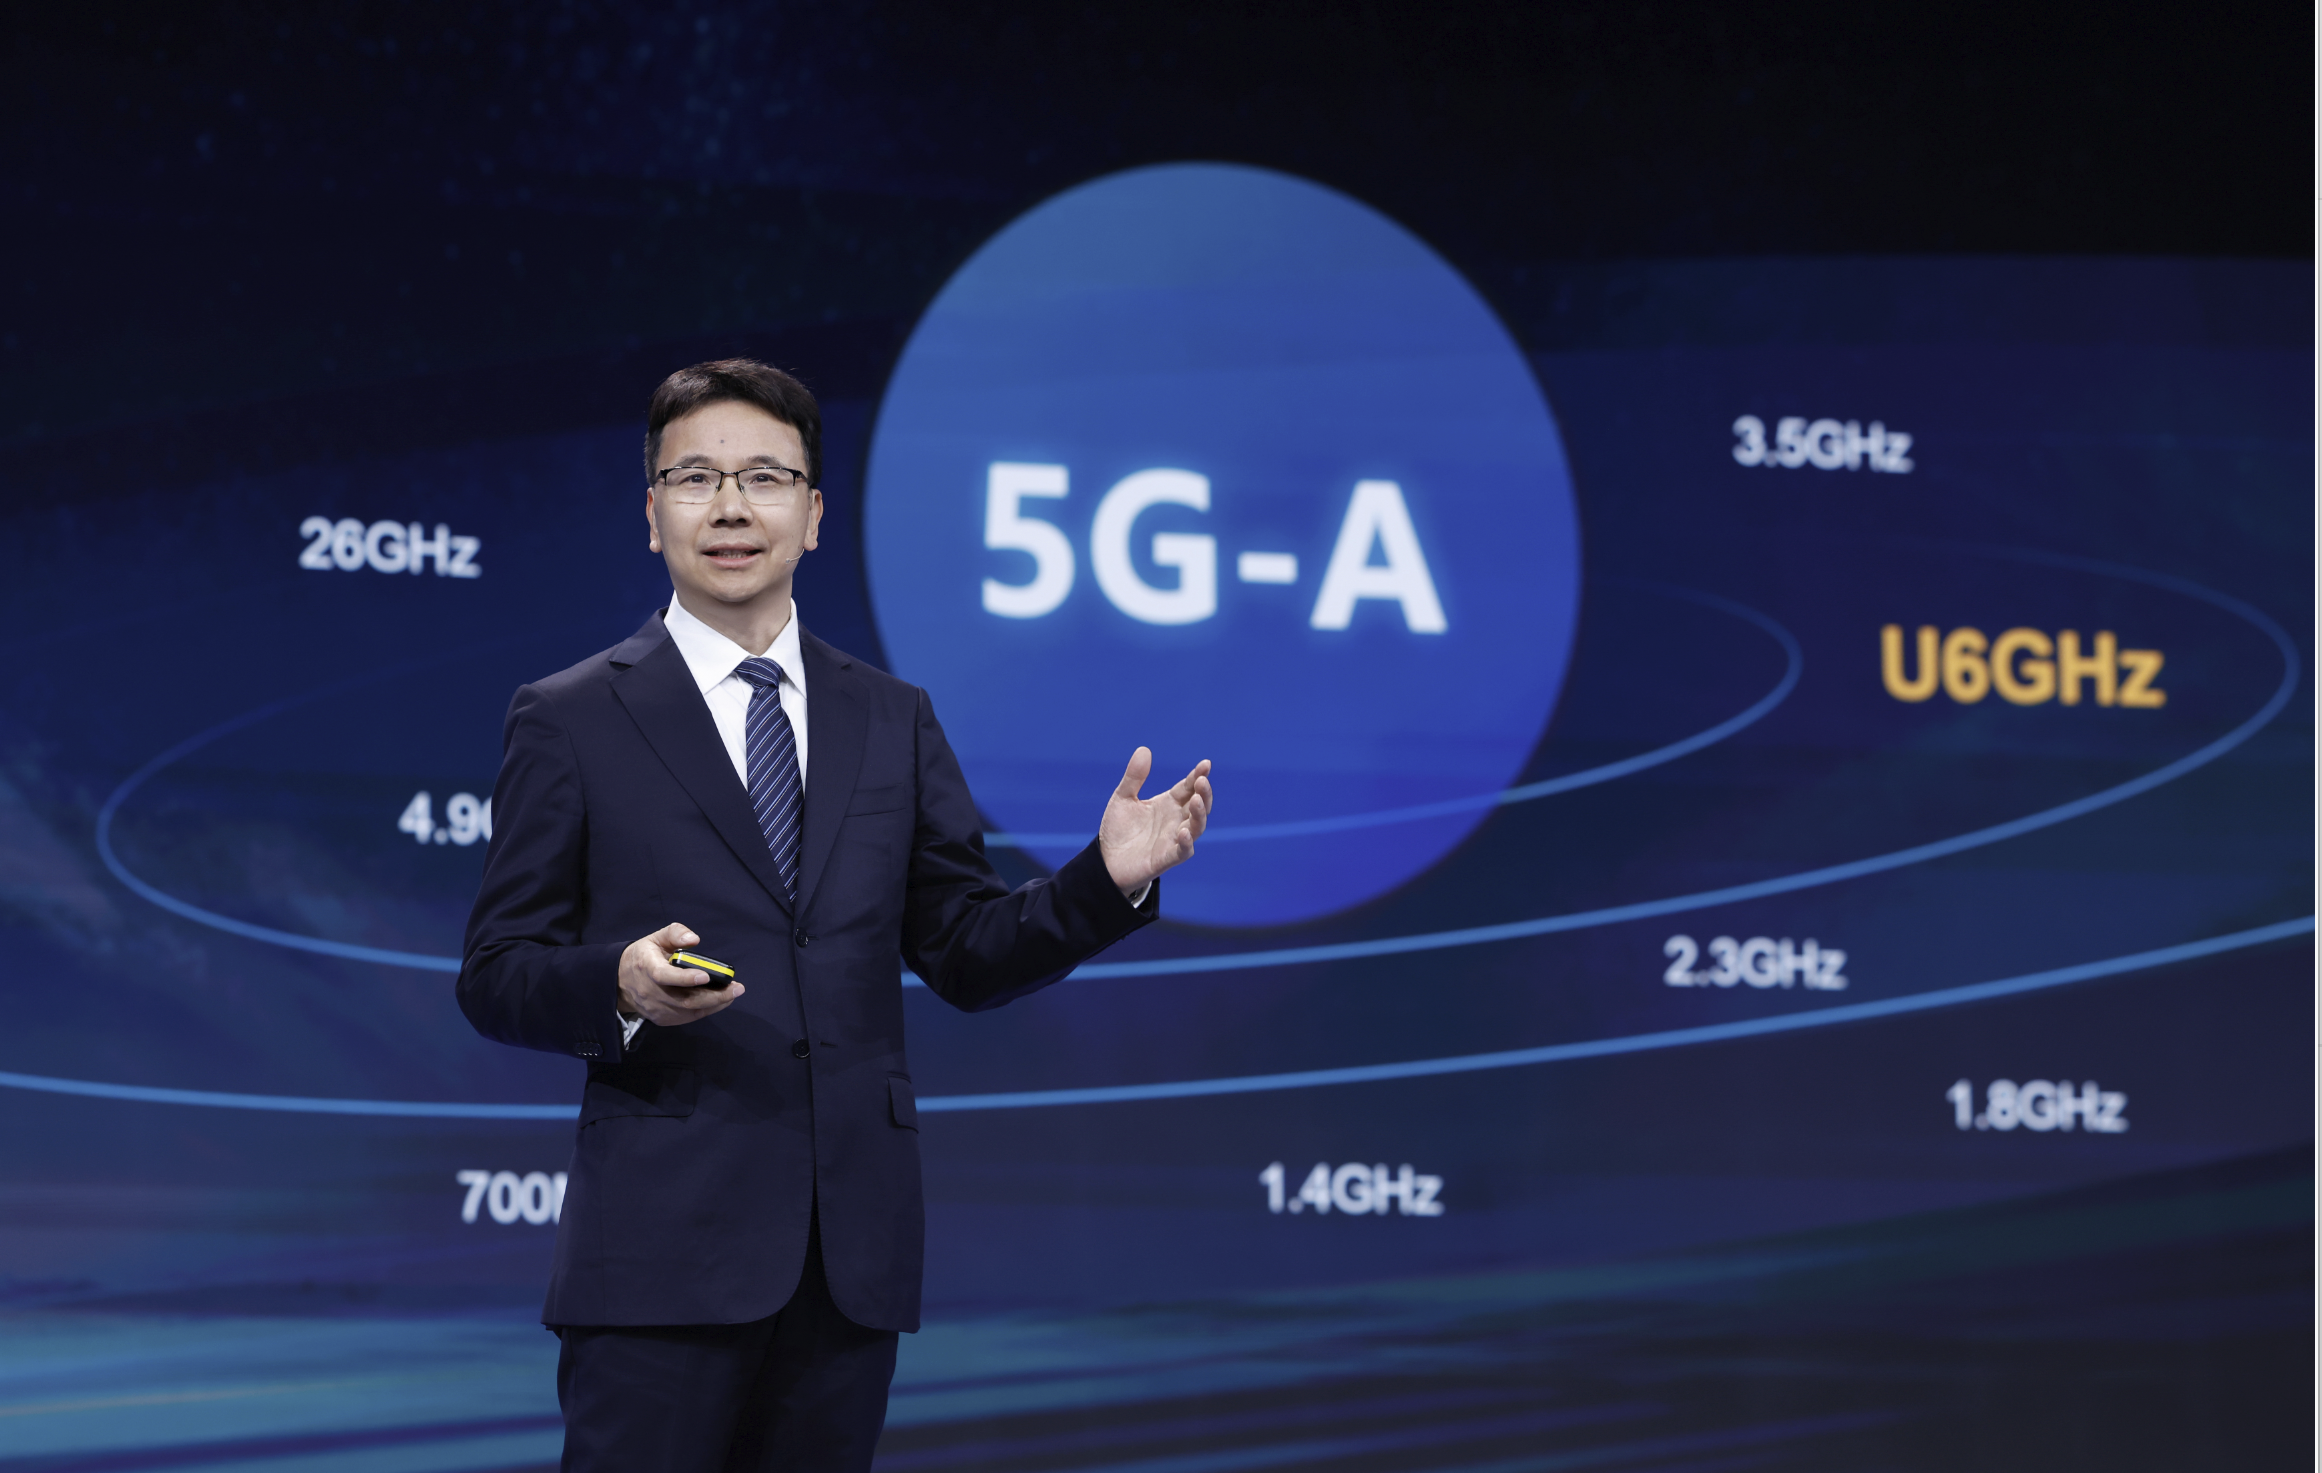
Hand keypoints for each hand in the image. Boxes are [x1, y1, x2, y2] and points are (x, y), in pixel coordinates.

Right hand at [617, 922, 744, 1027]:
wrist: (620, 982)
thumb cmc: (643, 956)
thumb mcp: (656, 938)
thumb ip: (675, 933)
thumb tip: (694, 940)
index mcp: (647, 967)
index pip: (664, 976)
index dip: (685, 978)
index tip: (705, 976)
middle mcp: (650, 992)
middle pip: (683, 1000)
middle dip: (713, 996)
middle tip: (736, 988)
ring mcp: (656, 1008)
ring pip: (688, 1011)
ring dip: (714, 1004)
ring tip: (733, 993)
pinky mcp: (662, 1019)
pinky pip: (688, 1017)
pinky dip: (706, 1010)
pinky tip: (720, 1001)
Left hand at [1099, 747, 1212, 896]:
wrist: (1105, 862)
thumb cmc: (1118, 831)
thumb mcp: (1123, 798)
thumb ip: (1134, 777)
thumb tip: (1144, 749)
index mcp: (1168, 804)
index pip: (1188, 788)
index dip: (1198, 776)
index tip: (1205, 764)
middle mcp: (1176, 820)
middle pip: (1199, 805)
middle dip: (1204, 793)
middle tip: (1203, 780)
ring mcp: (1174, 840)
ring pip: (1197, 827)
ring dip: (1200, 814)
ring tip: (1198, 800)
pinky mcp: (1167, 858)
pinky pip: (1183, 851)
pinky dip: (1186, 843)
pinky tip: (1184, 832)